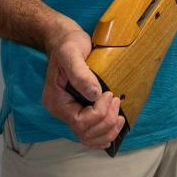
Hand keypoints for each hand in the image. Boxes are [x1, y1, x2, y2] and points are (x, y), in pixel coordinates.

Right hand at [40, 21, 124, 149]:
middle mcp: (62, 111)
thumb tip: (95, 94)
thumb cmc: (67, 44)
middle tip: (117, 100)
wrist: (65, 39)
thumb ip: (80, 74)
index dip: (99, 112)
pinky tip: (114, 126)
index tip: (110, 93)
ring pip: (89, 137)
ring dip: (108, 131)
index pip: (79, 121)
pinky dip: (104, 134)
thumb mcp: (72, 53)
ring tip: (119, 115)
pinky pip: (91, 132)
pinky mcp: (81, 109)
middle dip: (106, 121)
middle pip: (85, 133)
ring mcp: (71, 112)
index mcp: (56, 101)